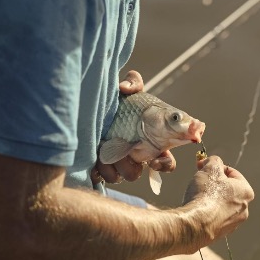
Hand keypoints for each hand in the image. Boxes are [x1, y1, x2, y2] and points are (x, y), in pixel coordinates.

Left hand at [91, 70, 176, 185]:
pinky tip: (97, 155)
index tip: (154, 161)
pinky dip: (102, 170)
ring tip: (103, 149)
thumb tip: (125, 88)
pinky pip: (106, 177)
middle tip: (123, 152)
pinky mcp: (105, 167)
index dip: (164, 165)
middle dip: (130, 166)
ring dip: (114, 165)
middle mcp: (138, 155)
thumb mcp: (128, 89)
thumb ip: (133, 82)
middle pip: (139, 173)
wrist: (93, 110)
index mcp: (152, 141)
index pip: (167, 162)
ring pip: (122, 176)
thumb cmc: (119, 102)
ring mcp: (121, 162)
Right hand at [183, 156, 254, 249]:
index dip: (215, 167)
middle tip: (199, 180)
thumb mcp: (210, 168)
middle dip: (213, 183)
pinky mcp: (221, 233)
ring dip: (210, 198)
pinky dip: (206, 212)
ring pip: (221, 204)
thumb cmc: (205, 195)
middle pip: (227, 189)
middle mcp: (244, 209)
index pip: (231, 173)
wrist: (195, 225)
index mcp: (246, 192)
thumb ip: (214, 160)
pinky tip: (197, 210)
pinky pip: (214, 217)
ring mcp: (233, 223)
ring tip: (196, 196)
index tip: (202, 166)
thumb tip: (214, 161)